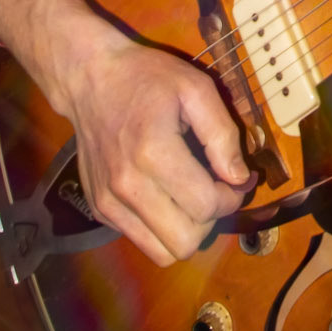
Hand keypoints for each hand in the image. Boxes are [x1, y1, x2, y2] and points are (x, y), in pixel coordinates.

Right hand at [0, 0, 254, 265]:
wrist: (91, 79)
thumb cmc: (147, 77)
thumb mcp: (196, 89)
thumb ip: (222, 134)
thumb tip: (239, 178)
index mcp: (153, 153)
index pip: (206, 206)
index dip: (233, 198)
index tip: (240, 178)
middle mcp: (126, 186)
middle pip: (185, 242)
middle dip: (212, 220)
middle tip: (217, 189)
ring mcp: (108, 202)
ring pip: (163, 253)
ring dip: (188, 230)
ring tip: (194, 196)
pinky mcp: (100, 209)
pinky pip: (142, 241)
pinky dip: (163, 227)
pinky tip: (168, 194)